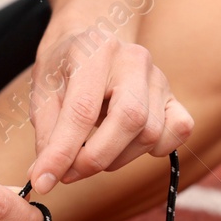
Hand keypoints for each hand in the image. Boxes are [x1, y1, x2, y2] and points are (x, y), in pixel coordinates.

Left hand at [26, 31, 193, 195]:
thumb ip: (47, 133)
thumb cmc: (65, 66)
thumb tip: (46, 177)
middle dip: (96, 157)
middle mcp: (134, 60)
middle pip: (130, 119)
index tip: (44, 181)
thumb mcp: (42, 91)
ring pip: (150, 132)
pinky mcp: (173, 95)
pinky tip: (127, 145)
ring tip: (91, 154)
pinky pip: (178, 130)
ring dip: (117, 158)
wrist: (90, 39)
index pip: (82, 109)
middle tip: (69, 173)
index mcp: (95, 50)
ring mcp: (158, 77)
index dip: (63, 152)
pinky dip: (156, 148)